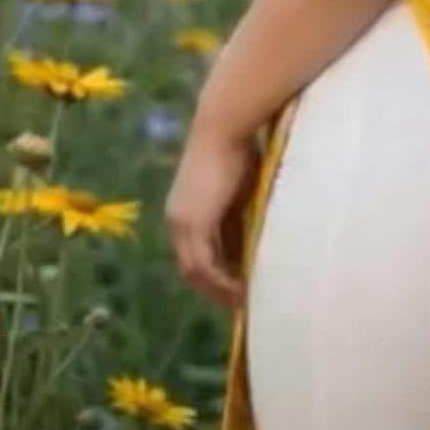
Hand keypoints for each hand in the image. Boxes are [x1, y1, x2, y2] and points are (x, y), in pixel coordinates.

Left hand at [165, 122, 259, 310]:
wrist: (225, 127)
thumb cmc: (237, 150)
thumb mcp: (239, 193)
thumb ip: (239, 218)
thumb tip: (254, 242)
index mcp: (183, 212)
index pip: (194, 253)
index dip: (214, 274)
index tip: (237, 286)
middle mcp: (176, 221)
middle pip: (191, 268)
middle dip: (214, 288)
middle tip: (240, 303)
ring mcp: (182, 224)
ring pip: (195, 272)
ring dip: (218, 290)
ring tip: (244, 302)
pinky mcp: (194, 224)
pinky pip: (204, 265)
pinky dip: (221, 281)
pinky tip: (242, 289)